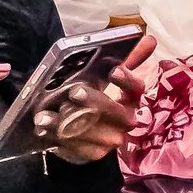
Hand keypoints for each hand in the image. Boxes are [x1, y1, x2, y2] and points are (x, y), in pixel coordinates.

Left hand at [40, 25, 152, 164]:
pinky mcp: (92, 154)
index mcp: (132, 100)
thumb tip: (148, 38)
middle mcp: (126, 123)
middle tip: (75, 91)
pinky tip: (44, 127)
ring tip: (45, 114)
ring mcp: (110, 141)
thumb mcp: (108, 78)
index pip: (137, 90)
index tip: (113, 70)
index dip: (126, 80)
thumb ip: (127, 59)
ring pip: (92, 132)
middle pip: (117, 114)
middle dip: (97, 102)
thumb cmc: (98, 98)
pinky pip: (76, 148)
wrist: (86, 132)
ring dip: (67, 123)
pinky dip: (57, 138)